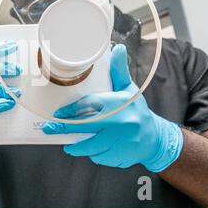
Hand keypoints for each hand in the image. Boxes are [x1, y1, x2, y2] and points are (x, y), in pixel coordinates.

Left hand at [43, 44, 182, 171]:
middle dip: (66, 129)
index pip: (90, 105)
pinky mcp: (124, 156)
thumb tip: (117, 48)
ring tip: (71, 145)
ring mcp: (124, 141)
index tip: (57, 114)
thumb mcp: (128, 89)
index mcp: (120, 103)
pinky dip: (95, 155)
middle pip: (87, 127)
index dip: (71, 110)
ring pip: (93, 147)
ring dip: (79, 147)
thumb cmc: (136, 111)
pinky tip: (95, 150)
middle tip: (51, 129)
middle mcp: (123, 122)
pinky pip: (102, 158)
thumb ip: (118, 71)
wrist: (156, 137)